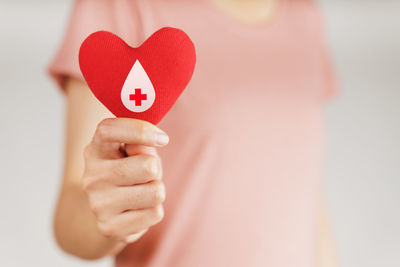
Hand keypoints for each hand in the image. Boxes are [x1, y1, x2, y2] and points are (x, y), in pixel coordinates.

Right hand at [82, 118, 168, 244]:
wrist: (108, 213)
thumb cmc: (127, 172)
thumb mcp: (133, 152)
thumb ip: (142, 143)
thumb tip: (154, 139)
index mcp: (96, 149)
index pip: (109, 130)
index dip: (139, 130)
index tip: (163, 138)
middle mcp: (92, 176)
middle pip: (148, 166)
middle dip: (156, 169)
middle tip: (147, 174)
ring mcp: (98, 204)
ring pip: (156, 192)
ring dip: (156, 190)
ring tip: (142, 191)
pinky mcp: (110, 227)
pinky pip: (155, 213)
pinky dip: (154, 210)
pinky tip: (139, 209)